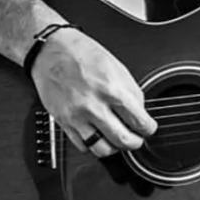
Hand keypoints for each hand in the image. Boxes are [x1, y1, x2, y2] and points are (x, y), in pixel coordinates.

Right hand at [31, 31, 157, 157]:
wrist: (51, 50)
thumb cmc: (82, 54)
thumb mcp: (117, 67)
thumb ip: (131, 92)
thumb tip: (139, 113)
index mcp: (111, 89)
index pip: (139, 121)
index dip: (148, 129)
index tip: (148, 129)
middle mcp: (94, 105)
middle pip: (123, 140)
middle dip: (135, 143)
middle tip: (136, 139)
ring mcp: (77, 116)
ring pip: (102, 150)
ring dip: (114, 148)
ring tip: (117, 140)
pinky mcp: (63, 122)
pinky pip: (82, 146)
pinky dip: (93, 145)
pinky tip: (97, 135)